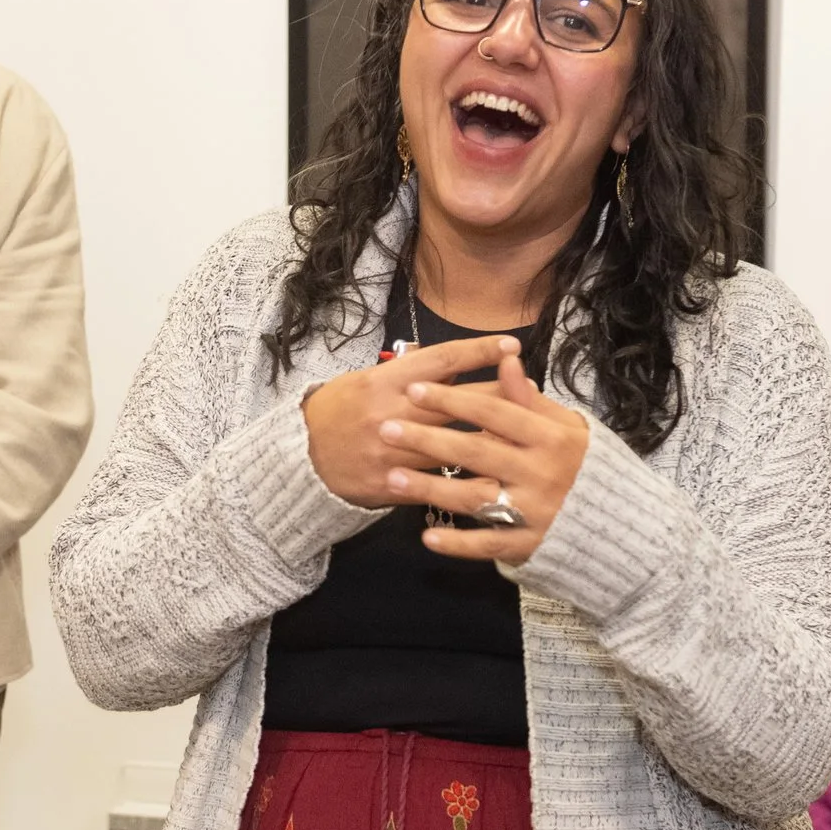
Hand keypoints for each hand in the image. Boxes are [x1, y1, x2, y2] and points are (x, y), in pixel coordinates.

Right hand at [301, 335, 523, 506]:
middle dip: (498, 395)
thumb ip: (407, 372)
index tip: (512, 345)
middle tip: (531, 389)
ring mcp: (391, 452)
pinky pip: (437, 484)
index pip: (441, 360)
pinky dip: (465, 484)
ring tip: (525, 438)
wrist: (299, 457)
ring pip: (453, 447)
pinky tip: (495, 485)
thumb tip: (449, 361)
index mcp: (384, 381)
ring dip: (491, 442)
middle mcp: (390, 413)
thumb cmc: (337, 411)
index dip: (479, 351)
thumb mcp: (367, 380)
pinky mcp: (391, 485)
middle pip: (456, 402)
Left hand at [377, 350, 587, 563]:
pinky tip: (427, 536)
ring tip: (392, 477)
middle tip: (385, 429)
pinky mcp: (530, 546)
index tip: (414, 389)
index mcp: (551, 437)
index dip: (453, 399)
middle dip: (426, 439)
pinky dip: (458, 543)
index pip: (493, 411)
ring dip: (430, 488)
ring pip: (474, 497)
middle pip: (475, 451)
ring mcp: (534, 512)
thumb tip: (506, 360)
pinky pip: (488, 544)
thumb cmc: (587, 468)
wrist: (625, 527)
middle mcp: (541, 472)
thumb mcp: (567, 428)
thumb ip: (531, 400)